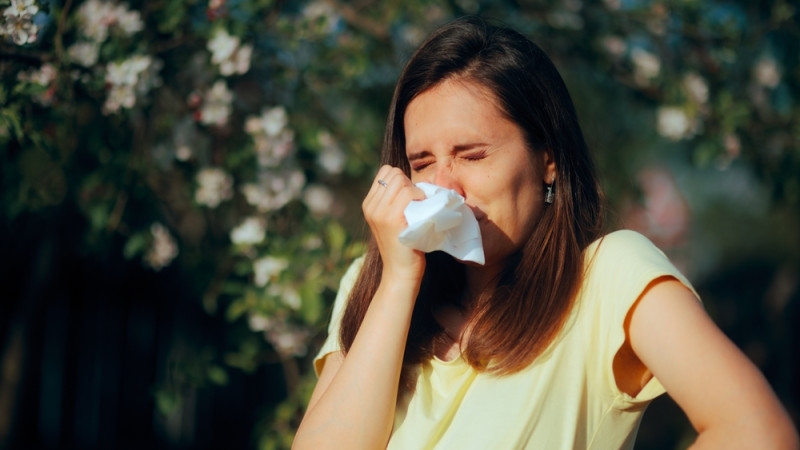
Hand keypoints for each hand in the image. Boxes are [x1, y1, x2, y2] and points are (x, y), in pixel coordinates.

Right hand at [363, 165, 426, 283]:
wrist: (400, 272)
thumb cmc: (402, 245)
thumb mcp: (390, 220)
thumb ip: (393, 201)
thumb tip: (409, 180)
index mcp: (369, 204)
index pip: (385, 171)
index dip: (401, 179)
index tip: (409, 196)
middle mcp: (371, 206)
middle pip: (393, 173)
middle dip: (409, 183)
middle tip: (416, 202)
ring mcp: (379, 212)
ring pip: (400, 180)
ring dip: (415, 190)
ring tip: (418, 206)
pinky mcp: (392, 218)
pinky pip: (408, 193)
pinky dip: (420, 197)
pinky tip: (421, 210)